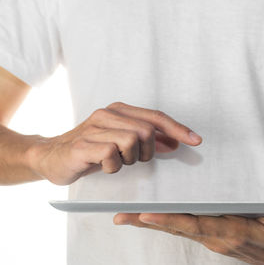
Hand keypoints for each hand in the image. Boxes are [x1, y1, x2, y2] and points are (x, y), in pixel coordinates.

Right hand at [26, 102, 201, 184]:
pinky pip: (112, 156)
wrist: (52, 155)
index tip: (196, 140)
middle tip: (131, 158)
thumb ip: (148, 140)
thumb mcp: (123, 142)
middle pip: (147, 132)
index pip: (156, 117)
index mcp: (120, 110)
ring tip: (115, 161)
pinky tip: (102, 166)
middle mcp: (108, 114)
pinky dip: (112, 167)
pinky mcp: (82, 145)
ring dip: (128, 160)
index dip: (178, 129)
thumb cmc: (92, 149)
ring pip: (131, 142)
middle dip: (146, 152)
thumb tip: (175, 143)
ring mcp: (94, 128)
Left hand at [113, 213, 263, 264]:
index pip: (197, 226)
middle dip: (149, 222)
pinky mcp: (215, 234)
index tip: (146, 215)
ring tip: (127, 215)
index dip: (172, 220)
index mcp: (234, 233)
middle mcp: (218, 237)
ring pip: (179, 227)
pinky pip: (187, 227)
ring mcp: (214, 237)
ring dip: (153, 222)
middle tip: (120, 216)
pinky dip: (168, 221)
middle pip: (178, 228)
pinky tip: (154, 215)